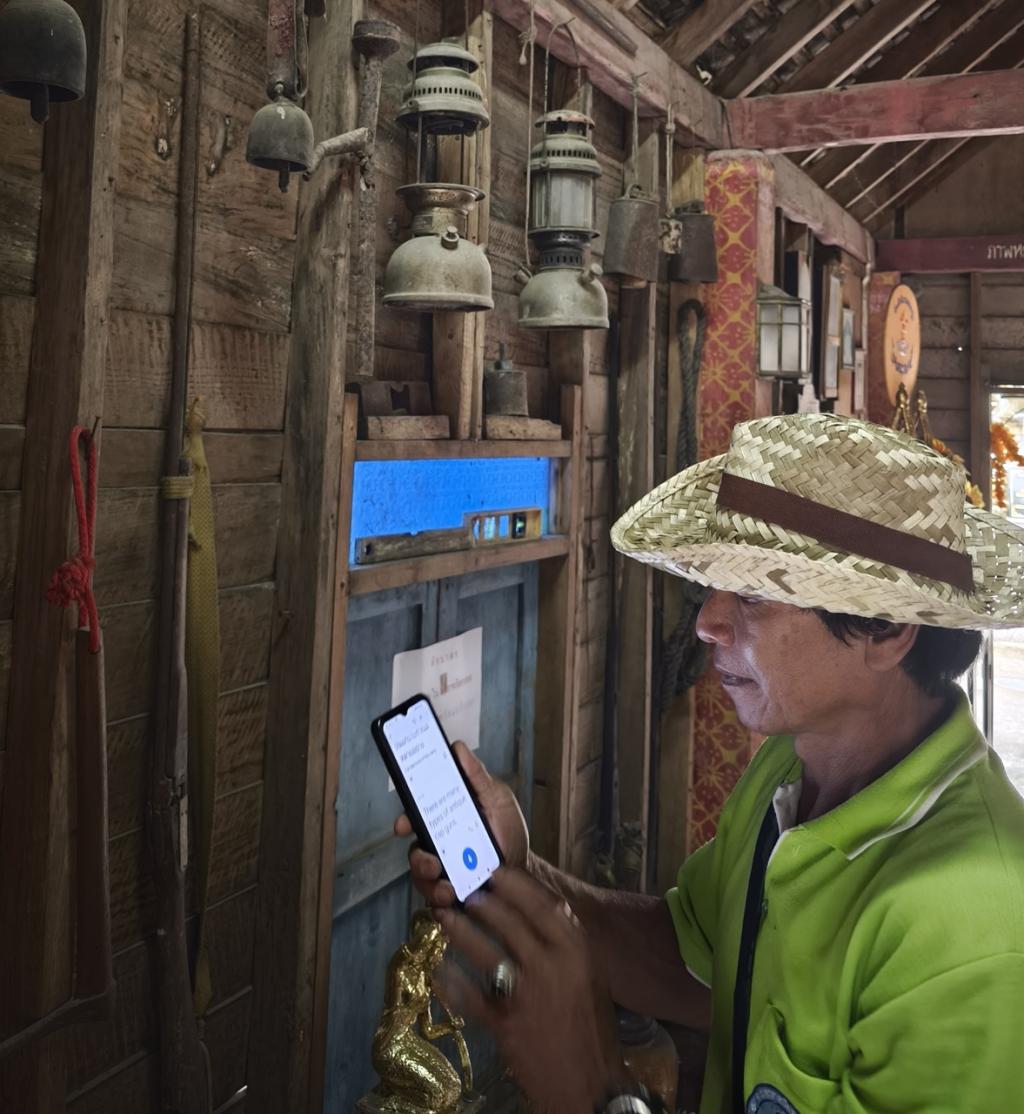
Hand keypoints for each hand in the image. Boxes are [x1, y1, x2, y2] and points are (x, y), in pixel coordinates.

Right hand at [394, 742, 528, 907]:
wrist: (524, 869)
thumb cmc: (507, 831)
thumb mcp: (496, 798)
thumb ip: (476, 776)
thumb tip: (457, 748)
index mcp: (444, 819)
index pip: (415, 817)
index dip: (404, 820)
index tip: (403, 825)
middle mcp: (438, 845)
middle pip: (414, 852)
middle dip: (417, 859)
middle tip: (432, 862)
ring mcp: (442, 871)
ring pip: (422, 878)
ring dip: (430, 883)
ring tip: (448, 887)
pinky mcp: (450, 895)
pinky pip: (435, 902)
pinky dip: (440, 902)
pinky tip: (453, 899)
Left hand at [434, 869, 625, 1113]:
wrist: (591, 1085)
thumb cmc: (591, 1027)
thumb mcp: (590, 976)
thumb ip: (567, 944)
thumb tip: (545, 908)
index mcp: (577, 951)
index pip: (541, 905)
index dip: (514, 885)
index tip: (494, 871)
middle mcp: (553, 965)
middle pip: (508, 922)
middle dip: (481, 903)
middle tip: (463, 892)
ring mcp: (527, 994)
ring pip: (485, 951)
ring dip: (460, 931)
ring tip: (444, 917)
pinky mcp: (505, 1023)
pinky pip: (470, 994)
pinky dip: (452, 980)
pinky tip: (440, 969)